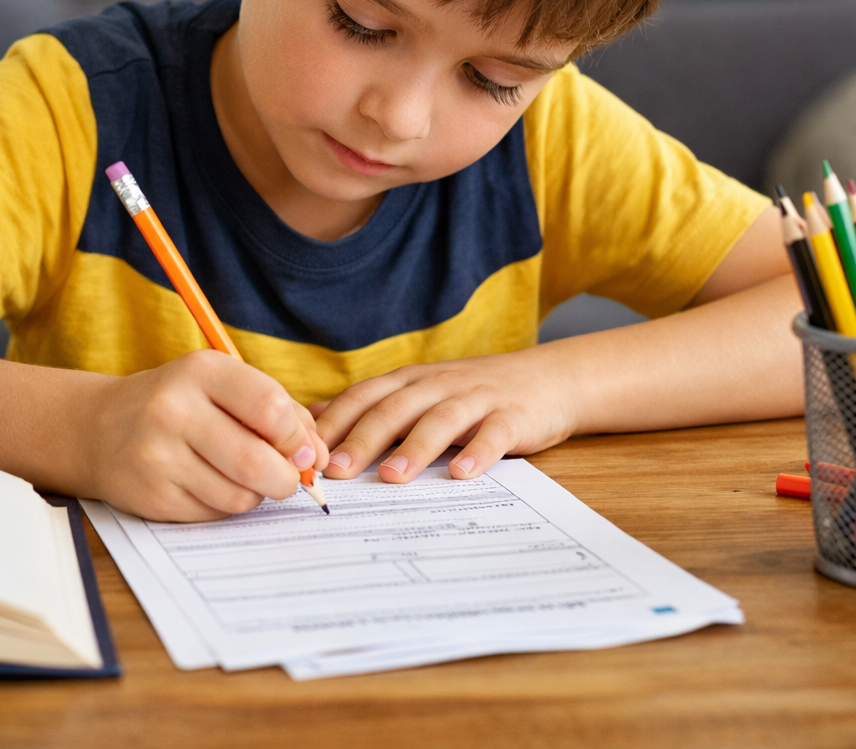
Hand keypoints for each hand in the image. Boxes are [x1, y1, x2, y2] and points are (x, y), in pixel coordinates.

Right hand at [84, 350, 328, 521]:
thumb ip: (280, 412)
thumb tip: (318, 458)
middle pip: (257, 461)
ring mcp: (158, 456)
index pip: (271, 409)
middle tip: (288, 478)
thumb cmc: (181, 403)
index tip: (304, 451)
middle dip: (286, 478)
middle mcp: (174, 410)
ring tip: (243, 476)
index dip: (298, 438)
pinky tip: (210, 485)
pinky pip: (215, 513)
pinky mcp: (151, 496)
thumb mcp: (225, 386)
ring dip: (256, 493)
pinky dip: (226, 505)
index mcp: (202, 372)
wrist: (100, 428)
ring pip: (240, 494)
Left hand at [313, 350, 578, 483]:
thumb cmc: (475, 393)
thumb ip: (374, 404)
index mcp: (411, 380)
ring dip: (414, 447)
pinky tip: (461, 474)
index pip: (365, 397)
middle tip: (337, 472)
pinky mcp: (512, 416)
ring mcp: (477, 398)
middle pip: (395, 409)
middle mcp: (439, 384)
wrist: (550, 378)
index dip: (335, 423)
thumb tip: (314, 417)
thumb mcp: (421, 390)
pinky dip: (477, 452)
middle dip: (363, 439)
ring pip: (440, 419)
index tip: (305, 454)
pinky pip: (493, 434)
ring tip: (392, 476)